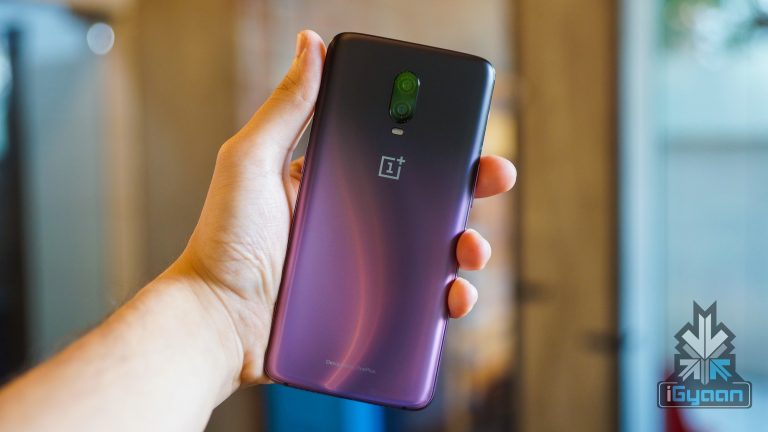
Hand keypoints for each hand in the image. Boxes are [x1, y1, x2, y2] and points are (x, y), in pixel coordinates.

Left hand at [167, 30, 516, 387]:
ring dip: (470, 244)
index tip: (466, 132)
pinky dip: (450, 299)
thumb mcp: (251, 161)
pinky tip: (454, 295)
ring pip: (438, 252)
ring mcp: (370, 268)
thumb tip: (309, 43)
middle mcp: (360, 223)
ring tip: (472, 247)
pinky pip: (424, 303)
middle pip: (430, 201)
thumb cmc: (224, 240)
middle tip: (495, 177)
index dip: (438, 143)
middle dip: (472, 188)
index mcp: (338, 183)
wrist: (216, 321)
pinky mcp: (374, 311)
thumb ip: (285, 108)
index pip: (399, 156)